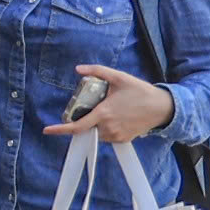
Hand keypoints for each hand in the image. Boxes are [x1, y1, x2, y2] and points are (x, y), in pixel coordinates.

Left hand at [44, 65, 174, 144]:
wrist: (162, 108)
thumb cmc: (140, 92)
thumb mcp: (119, 77)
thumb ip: (98, 71)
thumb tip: (78, 69)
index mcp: (103, 114)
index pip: (77, 126)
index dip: (60, 130)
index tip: (47, 130)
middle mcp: (108, 128)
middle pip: (86, 129)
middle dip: (82, 120)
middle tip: (91, 107)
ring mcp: (116, 136)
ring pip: (96, 133)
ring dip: (94, 124)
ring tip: (107, 109)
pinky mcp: (123, 140)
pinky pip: (107, 137)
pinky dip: (104, 129)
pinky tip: (115, 117)